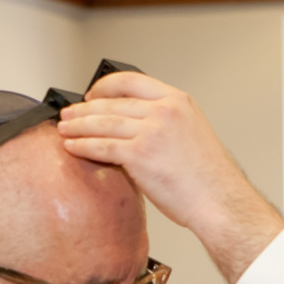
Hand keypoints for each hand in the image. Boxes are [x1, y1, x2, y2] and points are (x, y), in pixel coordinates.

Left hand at [58, 72, 283, 283]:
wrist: (219, 202)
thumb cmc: (211, 179)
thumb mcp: (192, 134)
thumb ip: (165, 124)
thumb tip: (135, 129)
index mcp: (179, 101)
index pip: (132, 81)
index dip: (105, 87)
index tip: (92, 94)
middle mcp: (165, 111)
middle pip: (113, 103)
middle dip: (85, 109)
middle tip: (70, 114)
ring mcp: (151, 131)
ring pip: (103, 123)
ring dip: (78, 127)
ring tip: (64, 130)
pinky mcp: (140, 155)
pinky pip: (102, 147)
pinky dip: (82, 147)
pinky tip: (72, 148)